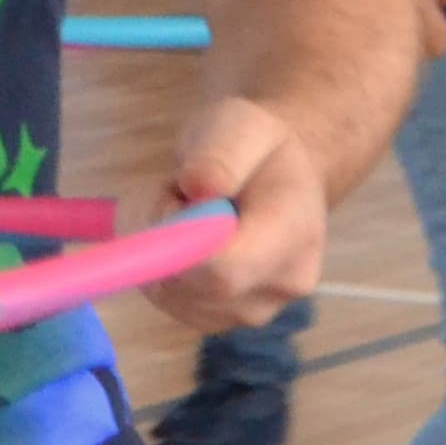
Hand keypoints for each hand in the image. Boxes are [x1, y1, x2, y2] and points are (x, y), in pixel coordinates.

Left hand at [144, 94, 323, 332]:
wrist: (280, 177)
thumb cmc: (258, 148)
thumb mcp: (241, 126)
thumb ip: (220, 154)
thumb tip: (198, 187)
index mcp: (294, 236)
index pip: (225, 271)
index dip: (176, 243)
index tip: (171, 194)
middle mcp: (281, 286)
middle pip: (188, 285)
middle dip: (157, 233)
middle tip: (172, 187)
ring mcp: (252, 311)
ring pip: (167, 293)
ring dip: (151, 245)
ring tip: (182, 207)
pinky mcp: (220, 318)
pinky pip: (164, 299)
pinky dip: (153, 264)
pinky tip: (179, 235)